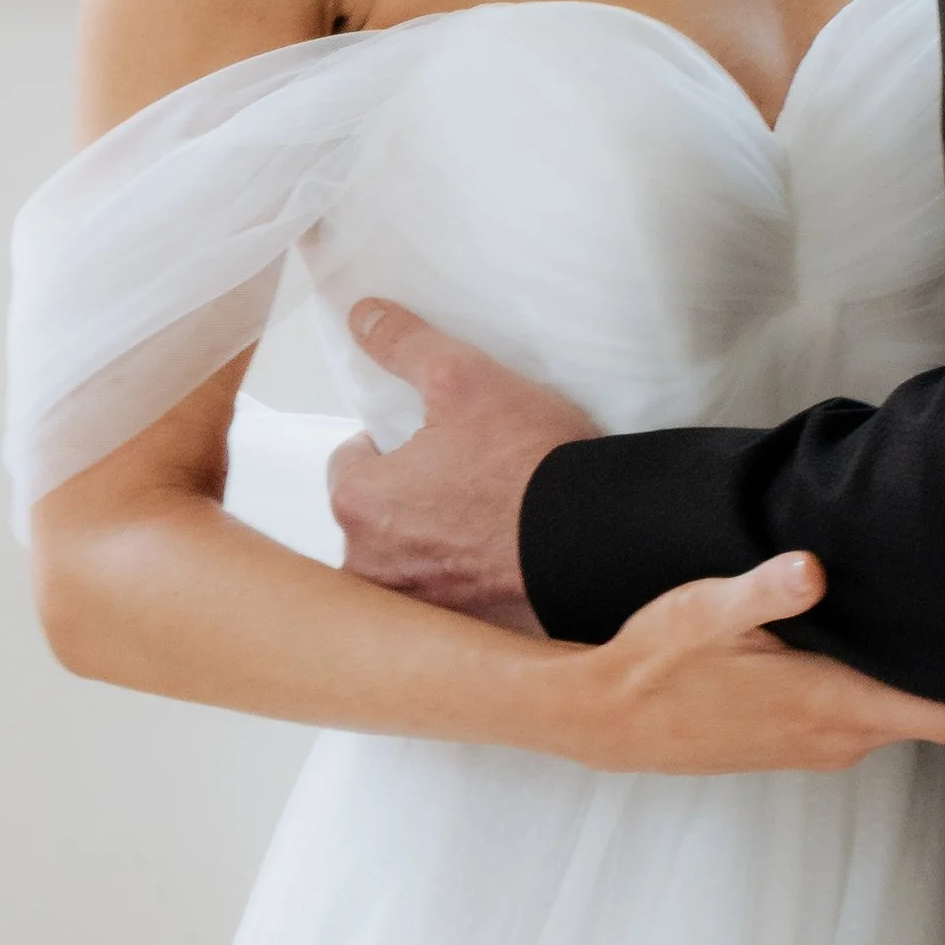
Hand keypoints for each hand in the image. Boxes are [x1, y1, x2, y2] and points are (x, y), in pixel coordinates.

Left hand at [330, 299, 600, 634]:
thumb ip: (404, 344)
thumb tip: (363, 316)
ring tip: (483, 513)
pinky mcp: (455, 628)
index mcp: (360, 505)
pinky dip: (460, 576)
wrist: (595, 532)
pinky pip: (441, 595)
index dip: (389, 443)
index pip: (348, 463)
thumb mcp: (463, 377)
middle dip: (406, 495)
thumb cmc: (528, 462)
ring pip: (404, 557)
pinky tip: (497, 551)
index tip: (432, 440)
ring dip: (431, 539)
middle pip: (374, 514)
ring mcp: (414, 606)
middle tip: (463, 473)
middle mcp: (372, 567)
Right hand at [556, 550, 944, 772]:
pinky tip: (920, 652)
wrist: (604, 718)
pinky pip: (879, 715)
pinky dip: (914, 690)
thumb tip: (813, 567)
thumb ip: (761, 588)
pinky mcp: (805, 737)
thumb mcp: (700, 610)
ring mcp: (822, 742)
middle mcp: (838, 734)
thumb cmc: (653, 660)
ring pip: (911, 714)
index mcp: (829, 703)